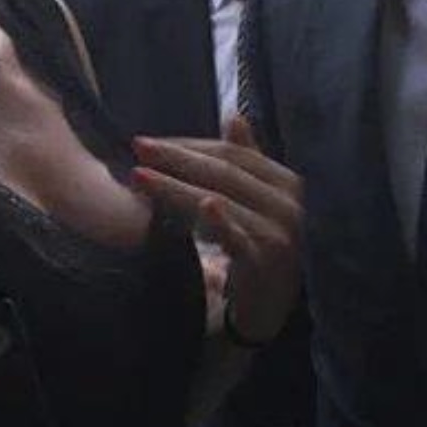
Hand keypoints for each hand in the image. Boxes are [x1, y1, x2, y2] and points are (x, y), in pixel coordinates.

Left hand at [132, 117, 301, 344]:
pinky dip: (220, 221)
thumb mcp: (255, 202)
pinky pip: (238, 237)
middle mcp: (288, 203)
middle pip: (224, 172)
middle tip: (137, 148)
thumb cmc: (258, 250)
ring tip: (140, 178)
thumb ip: (247, 161)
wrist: (266, 310)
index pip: (231, 154)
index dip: (189, 145)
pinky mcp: (268, 261)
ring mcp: (281, 232)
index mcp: (286, 182)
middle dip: (176, 159)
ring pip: (220, 200)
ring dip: (176, 188)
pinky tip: (201, 206)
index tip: (150, 142)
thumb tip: (235, 115)